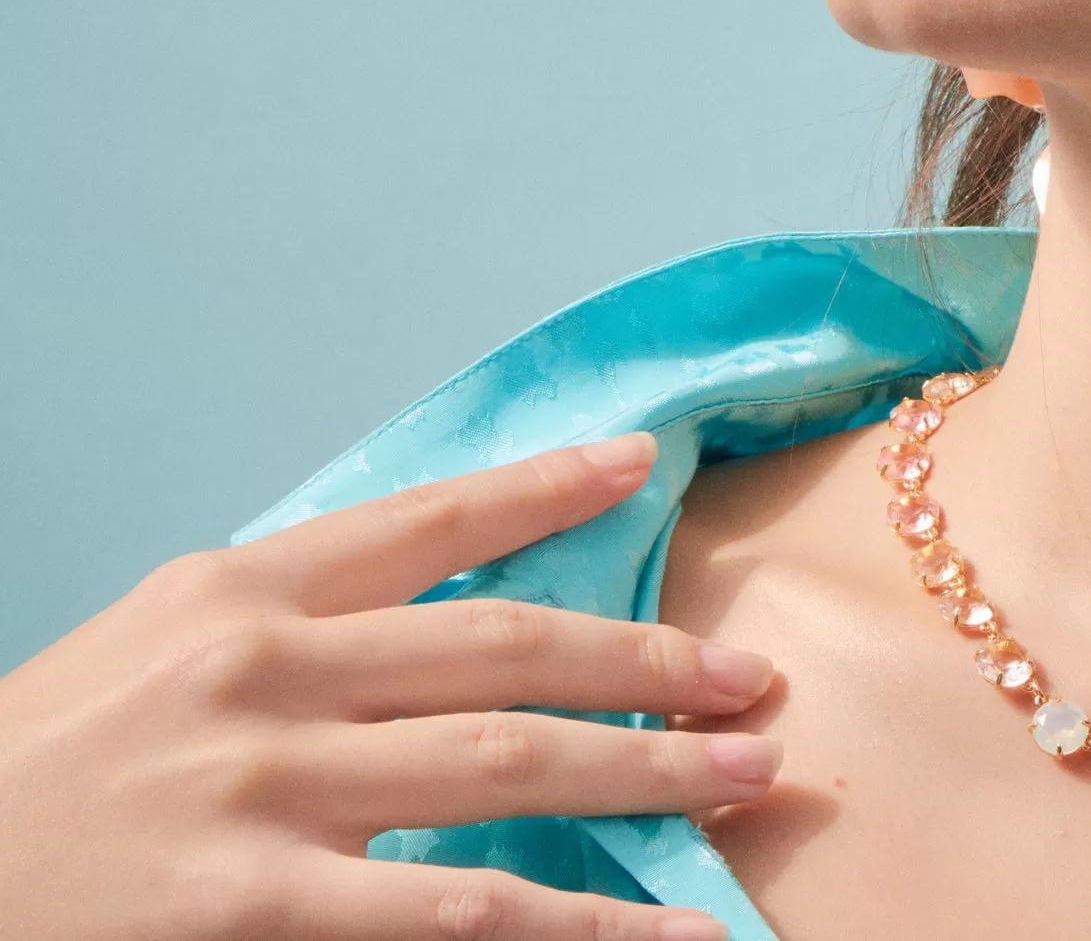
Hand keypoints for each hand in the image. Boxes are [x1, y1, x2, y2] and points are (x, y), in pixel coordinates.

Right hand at [0, 432, 774, 939]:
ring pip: (505, 765)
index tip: (638, 466)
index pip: (428, 519)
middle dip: (644, 660)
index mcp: (241, 591)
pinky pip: (457, 913)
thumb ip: (294, 617)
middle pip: (500, 646)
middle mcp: (265, 670)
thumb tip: (444, 595)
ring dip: (648, 769)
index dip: (544, 489)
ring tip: (749, 773)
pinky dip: (578, 923)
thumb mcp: (159, 646)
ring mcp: (265, 789)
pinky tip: (663, 932)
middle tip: (750, 677)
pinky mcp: (255, 910)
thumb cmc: (44, 768)